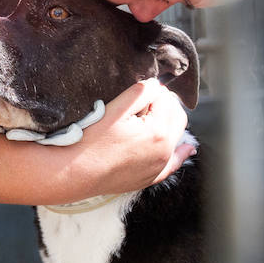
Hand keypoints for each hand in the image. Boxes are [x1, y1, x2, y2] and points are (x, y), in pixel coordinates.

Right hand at [79, 78, 194, 195]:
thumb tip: (157, 84)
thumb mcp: (115, 109)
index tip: (139, 91)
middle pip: (177, 116)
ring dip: (169, 121)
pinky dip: (181, 154)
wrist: (76, 172)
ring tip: (151, 114)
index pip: (167, 100)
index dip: (153, 90)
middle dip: (166, 104)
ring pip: (177, 136)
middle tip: (145, 100)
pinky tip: (187, 149)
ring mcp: (159, 166)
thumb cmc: (91, 140)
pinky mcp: (151, 177)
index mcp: (158, 131)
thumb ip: (140, 92)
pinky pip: (173, 164)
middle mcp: (164, 150)